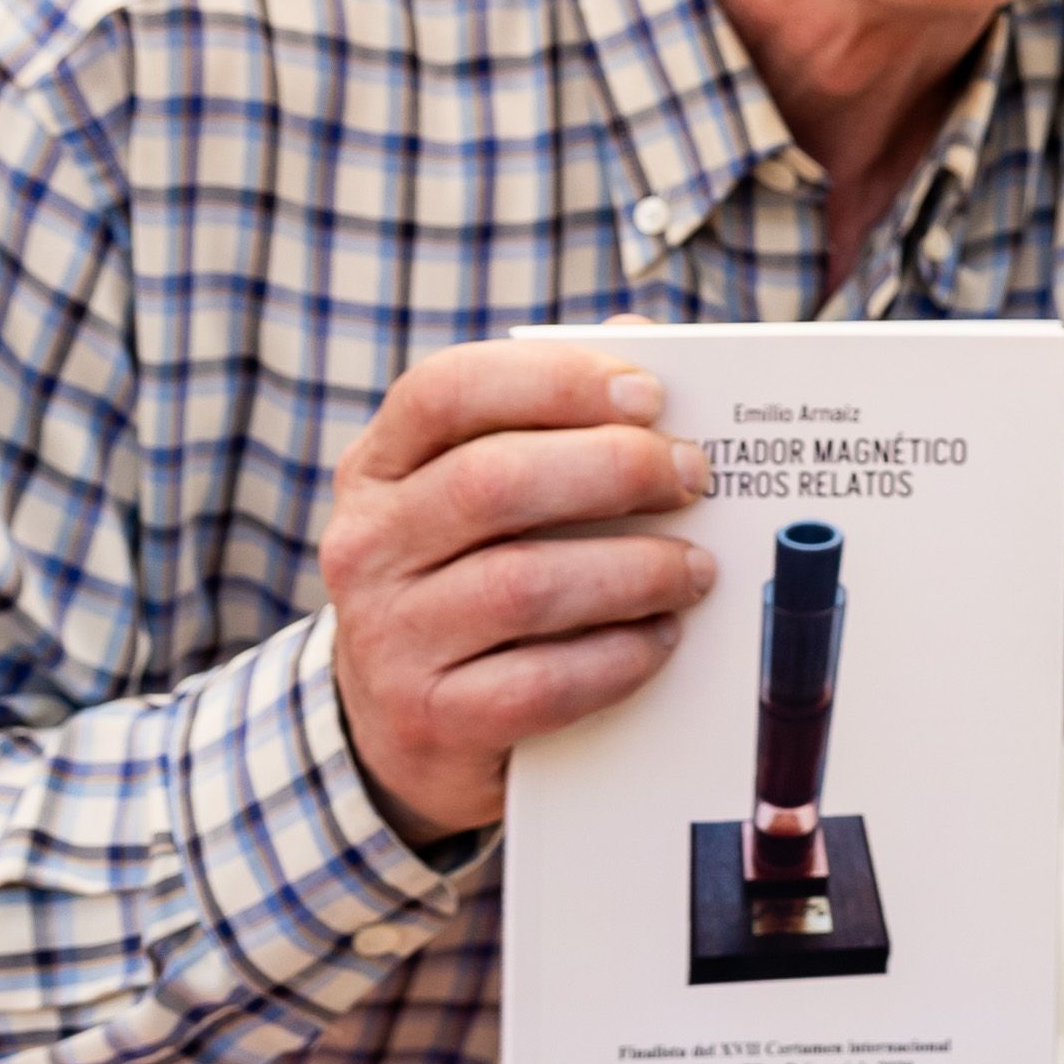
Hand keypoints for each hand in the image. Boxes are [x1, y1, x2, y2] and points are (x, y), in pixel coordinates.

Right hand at [316, 340, 720, 844]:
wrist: (405, 726)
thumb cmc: (472, 578)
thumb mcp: (479, 495)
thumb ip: (549, 417)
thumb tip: (641, 337)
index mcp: (377, 467)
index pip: (446, 391)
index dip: (554, 381)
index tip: (648, 395)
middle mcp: (367, 544)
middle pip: (494, 481)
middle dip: (615, 469)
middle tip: (693, 477)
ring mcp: (390, 637)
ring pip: (524, 585)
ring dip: (634, 570)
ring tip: (695, 569)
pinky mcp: (433, 719)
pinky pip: (544, 682)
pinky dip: (620, 657)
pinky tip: (661, 638)